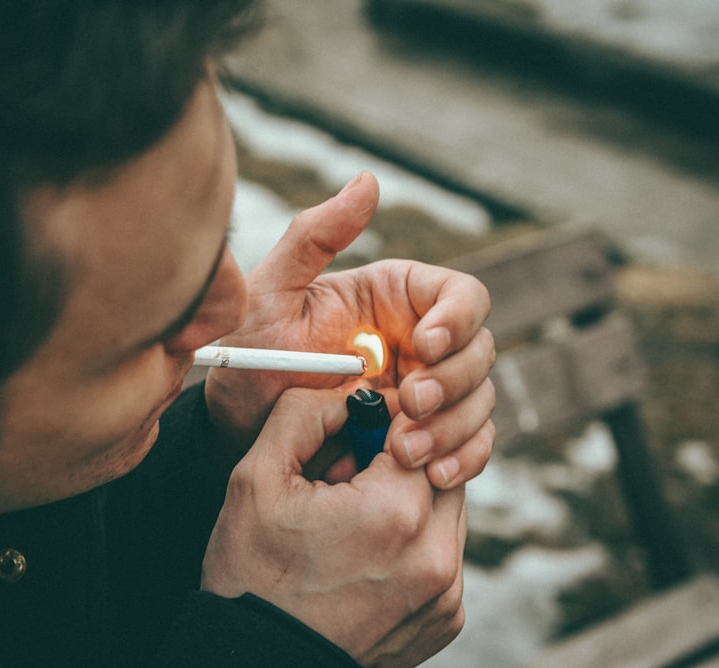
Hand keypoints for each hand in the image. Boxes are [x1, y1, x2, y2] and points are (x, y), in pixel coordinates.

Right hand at [202, 388, 465, 665]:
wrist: (260, 663)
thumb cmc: (252, 576)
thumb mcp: (256, 479)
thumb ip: (304, 414)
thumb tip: (349, 392)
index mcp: (395, 511)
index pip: (420, 427)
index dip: (383, 421)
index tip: (354, 432)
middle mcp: (436, 553)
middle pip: (441, 465)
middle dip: (399, 460)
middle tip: (345, 477)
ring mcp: (447, 593)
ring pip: (447, 509)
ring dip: (409, 499)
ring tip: (351, 521)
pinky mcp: (446, 618)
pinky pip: (445, 554)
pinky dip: (414, 542)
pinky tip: (364, 556)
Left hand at [205, 172, 494, 487]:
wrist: (237, 431)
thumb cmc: (250, 356)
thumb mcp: (271, 294)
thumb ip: (314, 236)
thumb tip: (368, 180)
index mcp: (396, 299)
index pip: (461, 296)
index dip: (457, 319)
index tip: (422, 346)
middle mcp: (419, 342)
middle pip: (479, 351)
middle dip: (453, 381)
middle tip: (410, 405)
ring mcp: (425, 392)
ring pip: (480, 401)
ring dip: (457, 427)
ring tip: (407, 451)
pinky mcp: (423, 437)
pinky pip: (468, 446)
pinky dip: (463, 460)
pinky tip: (435, 474)